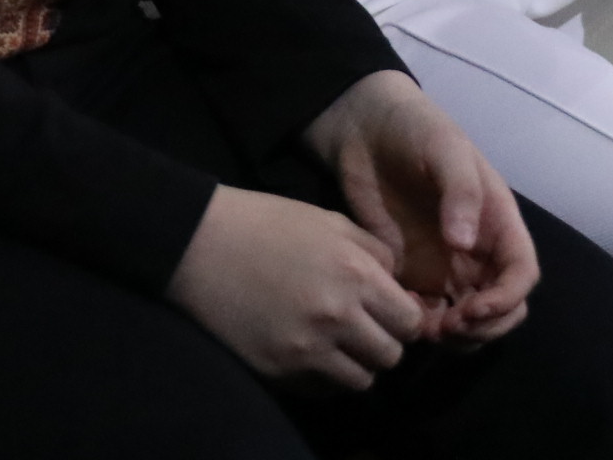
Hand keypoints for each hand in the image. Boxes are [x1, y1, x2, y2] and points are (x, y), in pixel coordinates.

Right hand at [167, 185, 425, 389]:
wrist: (201, 244)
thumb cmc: (269, 224)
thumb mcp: (331, 222)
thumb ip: (375, 253)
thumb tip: (401, 288)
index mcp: (355, 275)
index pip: (411, 322)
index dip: (406, 318)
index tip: (391, 311)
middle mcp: (337, 317)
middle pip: (391, 356)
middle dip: (384, 342)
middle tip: (365, 327)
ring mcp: (306, 349)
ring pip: (361, 380)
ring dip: (357, 363)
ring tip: (338, 342)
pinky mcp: (279, 370)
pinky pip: (324, 390)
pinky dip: (326, 377)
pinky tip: (313, 351)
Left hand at [302, 70, 538, 345]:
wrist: (364, 128)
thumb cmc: (415, 130)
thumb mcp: (445, 148)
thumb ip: (459, 192)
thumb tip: (464, 243)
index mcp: (496, 222)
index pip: (521, 275)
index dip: (506, 300)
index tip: (472, 309)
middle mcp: (478, 251)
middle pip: (503, 308)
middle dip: (484, 328)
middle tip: (447, 327)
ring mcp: (446, 266)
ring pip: (469, 321)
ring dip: (456, 336)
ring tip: (423, 328)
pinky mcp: (413, 275)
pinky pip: (428, 315)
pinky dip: (422, 326)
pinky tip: (399, 314)